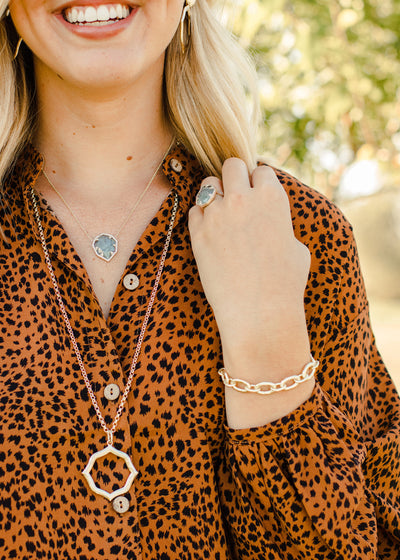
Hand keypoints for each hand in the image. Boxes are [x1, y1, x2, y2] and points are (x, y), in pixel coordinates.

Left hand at [188, 158, 310, 381]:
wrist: (259, 312)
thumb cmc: (285, 283)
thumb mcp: (296, 247)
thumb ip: (280, 224)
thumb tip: (272, 221)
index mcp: (273, 197)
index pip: (261, 170)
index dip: (259, 183)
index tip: (256, 195)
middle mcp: (242, 198)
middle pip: (231, 165)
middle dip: (234, 178)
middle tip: (236, 198)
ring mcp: (217, 214)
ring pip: (208, 184)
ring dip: (214, 195)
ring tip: (221, 215)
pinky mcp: (197, 232)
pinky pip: (194, 210)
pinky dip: (201, 218)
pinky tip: (211, 233)